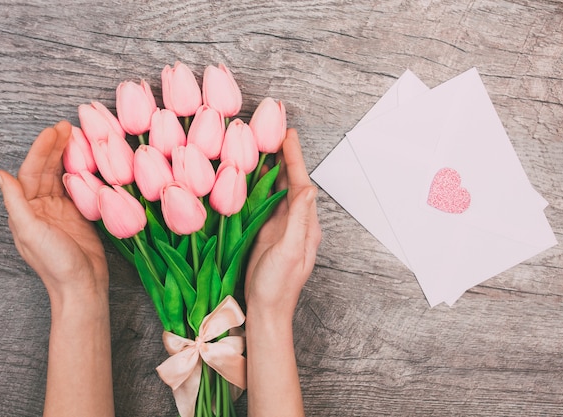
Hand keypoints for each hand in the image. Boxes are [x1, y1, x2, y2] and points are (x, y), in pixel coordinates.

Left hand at [0, 121, 108, 304]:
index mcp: (25, 210)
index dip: (41, 150)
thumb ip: (15, 202)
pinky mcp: (80, 216)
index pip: (31, 172)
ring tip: (77, 136)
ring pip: (62, 176)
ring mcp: (61, 211)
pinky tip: (88, 159)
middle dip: (55, 147)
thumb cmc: (55, 263)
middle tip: (67, 126)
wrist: (82, 285)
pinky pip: (78, 188)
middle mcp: (41, 207)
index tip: (54, 131)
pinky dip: (82, 172)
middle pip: (47, 170)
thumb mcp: (30, 231)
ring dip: (68, 156)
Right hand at [245, 128, 321, 319]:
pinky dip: (261, 185)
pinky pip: (265, 202)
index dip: (294, 158)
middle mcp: (296, 222)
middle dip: (285, 156)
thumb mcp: (291, 250)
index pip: (301, 184)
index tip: (287, 134)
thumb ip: (300, 220)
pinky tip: (253, 175)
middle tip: (275, 130)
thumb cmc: (279, 285)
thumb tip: (308, 188)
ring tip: (265, 144)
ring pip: (278, 190)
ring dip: (274, 167)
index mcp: (306, 224)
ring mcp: (280, 226)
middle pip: (291, 182)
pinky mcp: (266, 232)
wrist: (266, 309)